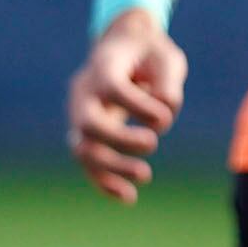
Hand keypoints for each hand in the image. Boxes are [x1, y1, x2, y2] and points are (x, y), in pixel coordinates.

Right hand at [66, 7, 185, 201]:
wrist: (122, 49)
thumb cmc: (149, 54)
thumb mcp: (167, 58)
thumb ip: (168, 83)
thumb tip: (162, 118)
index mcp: (103, 64)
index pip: (111, 88)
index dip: (138, 106)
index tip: (165, 116)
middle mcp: (83, 91)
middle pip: (88, 123)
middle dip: (119, 141)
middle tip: (152, 144)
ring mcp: (79, 114)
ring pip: (83, 149)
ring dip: (111, 168)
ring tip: (145, 176)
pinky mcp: (86, 135)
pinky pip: (88, 163)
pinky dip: (104, 182)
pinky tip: (129, 196)